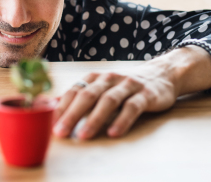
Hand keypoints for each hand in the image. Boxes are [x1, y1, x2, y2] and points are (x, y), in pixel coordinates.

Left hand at [52, 46, 210, 138]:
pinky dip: (122, 120)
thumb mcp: (101, 87)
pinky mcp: (146, 94)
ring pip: (108, 101)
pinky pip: (132, 107)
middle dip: (72, 114)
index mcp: (96, 78)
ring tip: (83, 135)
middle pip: (87, 96)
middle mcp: (109, 79)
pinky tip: (114, 132)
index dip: (60, 107)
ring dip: (94, 119)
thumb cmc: (125, 85)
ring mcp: (128, 85)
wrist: (162, 74)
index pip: (74, 91)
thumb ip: (80, 95)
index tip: (48, 123)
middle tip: (60, 132)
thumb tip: (51, 104)